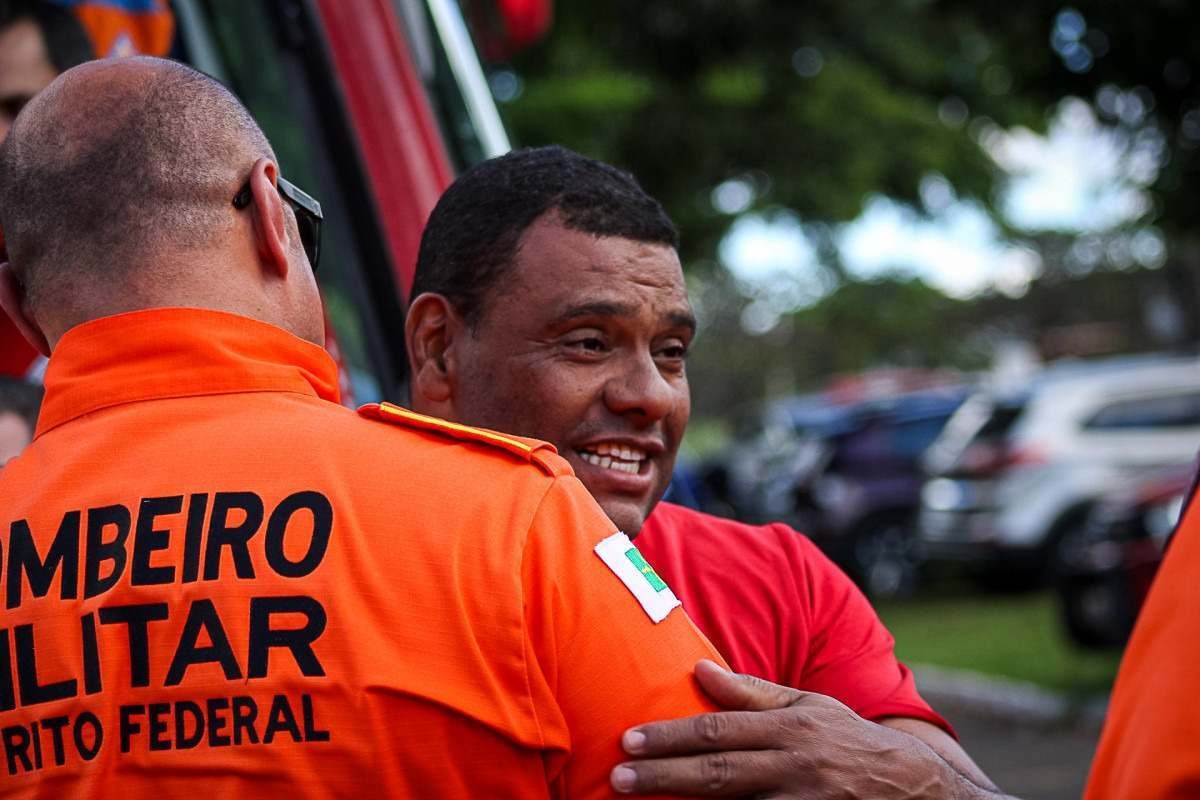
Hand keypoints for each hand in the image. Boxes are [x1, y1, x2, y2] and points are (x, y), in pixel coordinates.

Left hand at [610, 659, 955, 798]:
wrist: (913, 789)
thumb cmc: (848, 742)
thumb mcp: (808, 708)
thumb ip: (751, 693)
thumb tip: (698, 670)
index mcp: (791, 728)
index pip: (719, 731)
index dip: (671, 735)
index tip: (630, 740)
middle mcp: (796, 766)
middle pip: (718, 773)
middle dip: (664, 776)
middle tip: (620, 777)